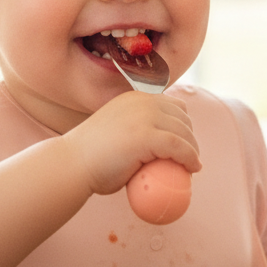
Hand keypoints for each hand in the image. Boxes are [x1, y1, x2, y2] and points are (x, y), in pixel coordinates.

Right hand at [66, 90, 201, 196]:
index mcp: (135, 97)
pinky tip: (194, 168)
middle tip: (188, 158)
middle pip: (182, 117)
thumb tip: (154, 142)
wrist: (73, 164)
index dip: (183, 124)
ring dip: (193, 149)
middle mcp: (142, 102)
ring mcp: (145, 117)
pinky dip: (191, 158)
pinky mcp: (148, 136)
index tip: (184, 144)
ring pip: (184, 132)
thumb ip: (133, 127)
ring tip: (191, 165)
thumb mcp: (117, 128)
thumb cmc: (92, 156)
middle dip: (190, 137)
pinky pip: (180, 147)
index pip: (172, 105)